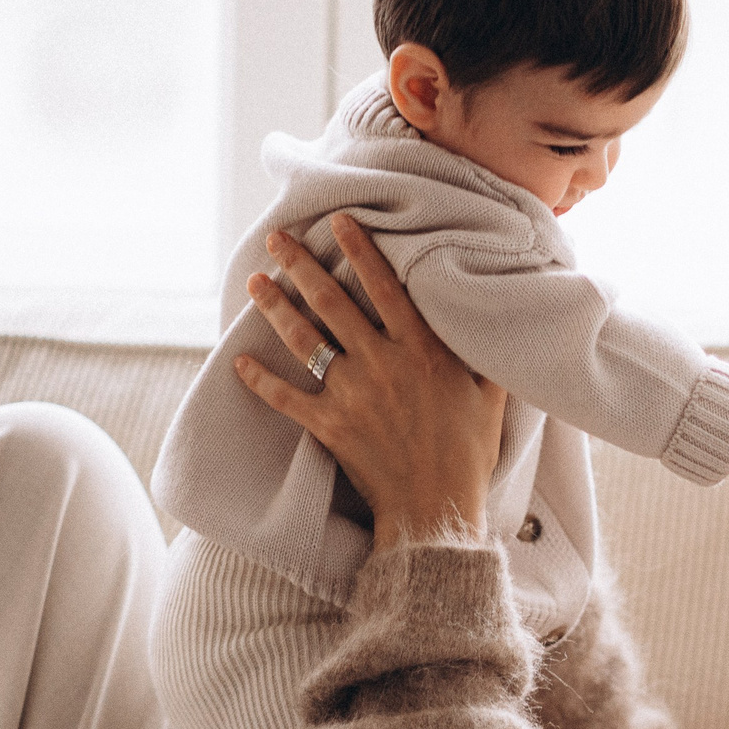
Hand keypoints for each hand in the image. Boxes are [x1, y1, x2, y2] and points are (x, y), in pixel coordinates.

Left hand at [233, 213, 508, 545]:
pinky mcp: (329, 425)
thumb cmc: (469, 453)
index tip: (338, 222)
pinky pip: (285, 398)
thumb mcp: (490, 396)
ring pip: (304, 339)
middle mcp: (381, 363)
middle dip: (301, 264)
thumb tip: (488, 320)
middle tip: (277, 238)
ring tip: (255, 282)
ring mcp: (351, 394)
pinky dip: (259, 381)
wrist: (437, 507)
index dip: (360, 250)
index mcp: (422, 351)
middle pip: (332, 302)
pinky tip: (238, 362)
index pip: (385, 286)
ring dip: (275, 306)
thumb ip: (481, 355)